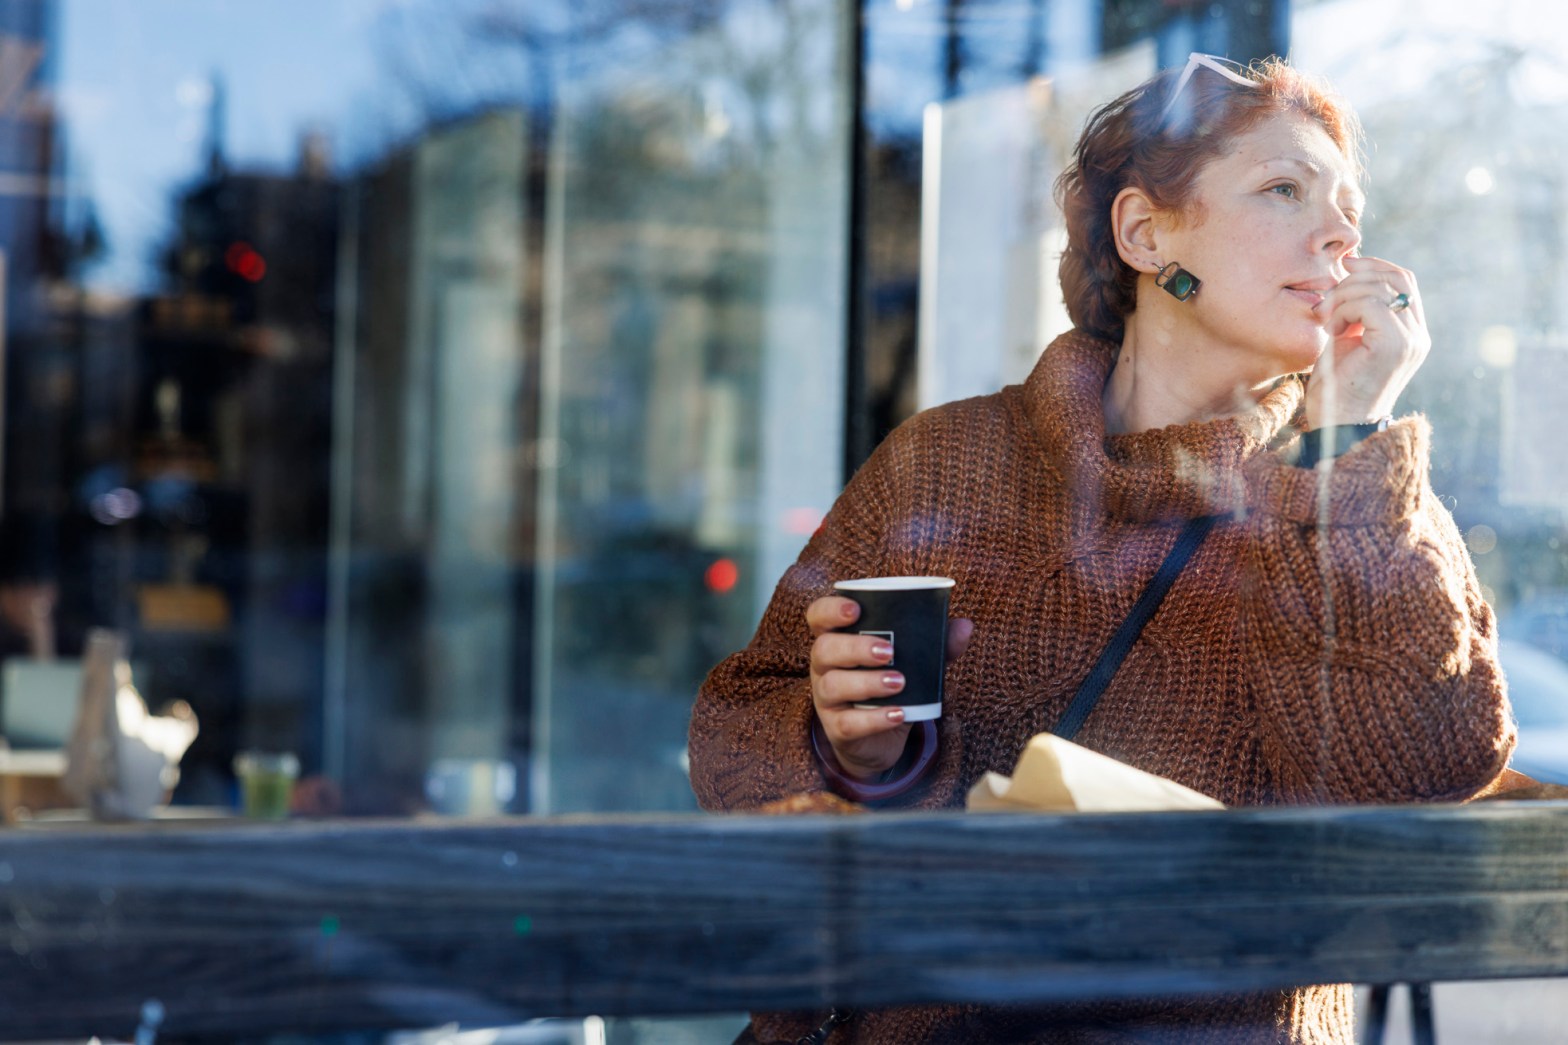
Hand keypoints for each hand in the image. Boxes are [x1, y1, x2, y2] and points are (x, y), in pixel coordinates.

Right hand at [807, 595, 973, 779]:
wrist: (879, 739)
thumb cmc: (888, 687)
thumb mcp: (909, 663)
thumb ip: (933, 643)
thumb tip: (965, 625)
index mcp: (837, 640)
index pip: (818, 617)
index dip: (830, 610)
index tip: (855, 609)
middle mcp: (824, 667)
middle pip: (823, 649)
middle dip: (855, 647)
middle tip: (889, 651)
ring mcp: (827, 700)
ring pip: (833, 685)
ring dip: (867, 682)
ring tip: (900, 682)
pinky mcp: (837, 729)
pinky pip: (848, 723)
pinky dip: (875, 719)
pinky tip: (899, 714)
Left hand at [1306, 254, 1429, 427]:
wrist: (1337, 426)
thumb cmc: (1336, 387)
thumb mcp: (1349, 340)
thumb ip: (1358, 312)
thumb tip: (1351, 273)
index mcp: (1411, 332)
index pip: (1403, 280)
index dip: (1375, 265)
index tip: (1345, 265)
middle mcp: (1418, 335)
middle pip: (1395, 278)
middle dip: (1354, 279)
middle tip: (1325, 302)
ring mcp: (1410, 341)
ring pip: (1379, 289)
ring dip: (1343, 298)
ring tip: (1327, 322)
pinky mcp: (1394, 346)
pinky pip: (1370, 304)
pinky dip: (1344, 310)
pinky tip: (1332, 331)